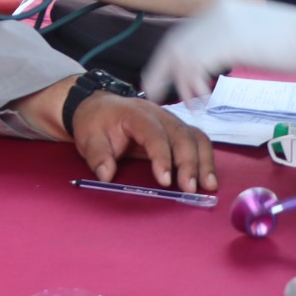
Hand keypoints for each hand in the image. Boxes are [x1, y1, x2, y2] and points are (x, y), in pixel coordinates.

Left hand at [73, 91, 218, 193]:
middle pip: (181, 134)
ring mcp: (171, 121)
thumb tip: (106, 175)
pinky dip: (205, 159)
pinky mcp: (177, 130)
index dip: (161, 156)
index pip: (154, 133)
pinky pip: (197, 141)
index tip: (165, 180)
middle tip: (189, 189)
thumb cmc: (97, 122)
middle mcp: (159, 114)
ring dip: (203, 161)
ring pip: (195, 137)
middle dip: (188, 163)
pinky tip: (207, 178)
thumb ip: (97, 156)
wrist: (100, 107)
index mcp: (136, 113)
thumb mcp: (88, 137)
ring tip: (207, 185)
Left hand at [142, 0, 295, 105]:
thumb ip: (230, 41)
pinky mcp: (223, 42)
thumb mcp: (253, 34)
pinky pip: (193, 67)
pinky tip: (201, 100)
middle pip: (173, 42)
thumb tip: (217, 58)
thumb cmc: (294, 43)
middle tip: (152, 92)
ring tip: (189, 103)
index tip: (166, 76)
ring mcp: (217, 24)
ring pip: (179, 56)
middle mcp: (214, 10)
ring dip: (180, 84)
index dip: (172, 56)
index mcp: (221, 5)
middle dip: (160, 70)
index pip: (184, 32)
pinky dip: (192, 86)